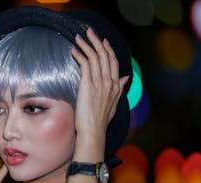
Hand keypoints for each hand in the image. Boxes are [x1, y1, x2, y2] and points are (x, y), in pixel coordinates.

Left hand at [71, 27, 129, 142]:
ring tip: (78, 38)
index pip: (114, 62)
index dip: (108, 50)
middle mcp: (110, 82)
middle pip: (105, 56)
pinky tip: (74, 51)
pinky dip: (80, 55)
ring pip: (95, 57)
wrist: (93, 131)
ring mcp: (100, 83)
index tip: (103, 41)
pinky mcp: (88, 85)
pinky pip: (85, 65)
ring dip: (86, 45)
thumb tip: (127, 78)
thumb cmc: (100, 121)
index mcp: (116, 86)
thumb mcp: (114, 104)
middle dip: (97, 42)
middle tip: (89, 32)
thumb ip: (120, 89)